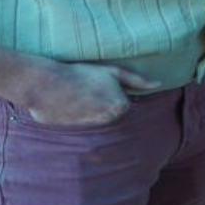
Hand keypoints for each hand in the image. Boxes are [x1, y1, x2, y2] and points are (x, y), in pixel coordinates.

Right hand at [24, 61, 160, 127]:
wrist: (45, 83)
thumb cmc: (80, 74)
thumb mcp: (112, 72)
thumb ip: (137, 80)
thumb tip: (158, 84)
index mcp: (121, 107)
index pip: (123, 102)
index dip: (110, 90)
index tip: (96, 83)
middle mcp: (108, 121)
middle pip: (111, 111)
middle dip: (101, 101)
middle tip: (85, 89)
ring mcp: (91, 128)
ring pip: (96, 117)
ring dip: (88, 108)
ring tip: (75, 95)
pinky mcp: (74, 132)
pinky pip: (80, 123)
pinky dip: (76, 114)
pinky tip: (66, 104)